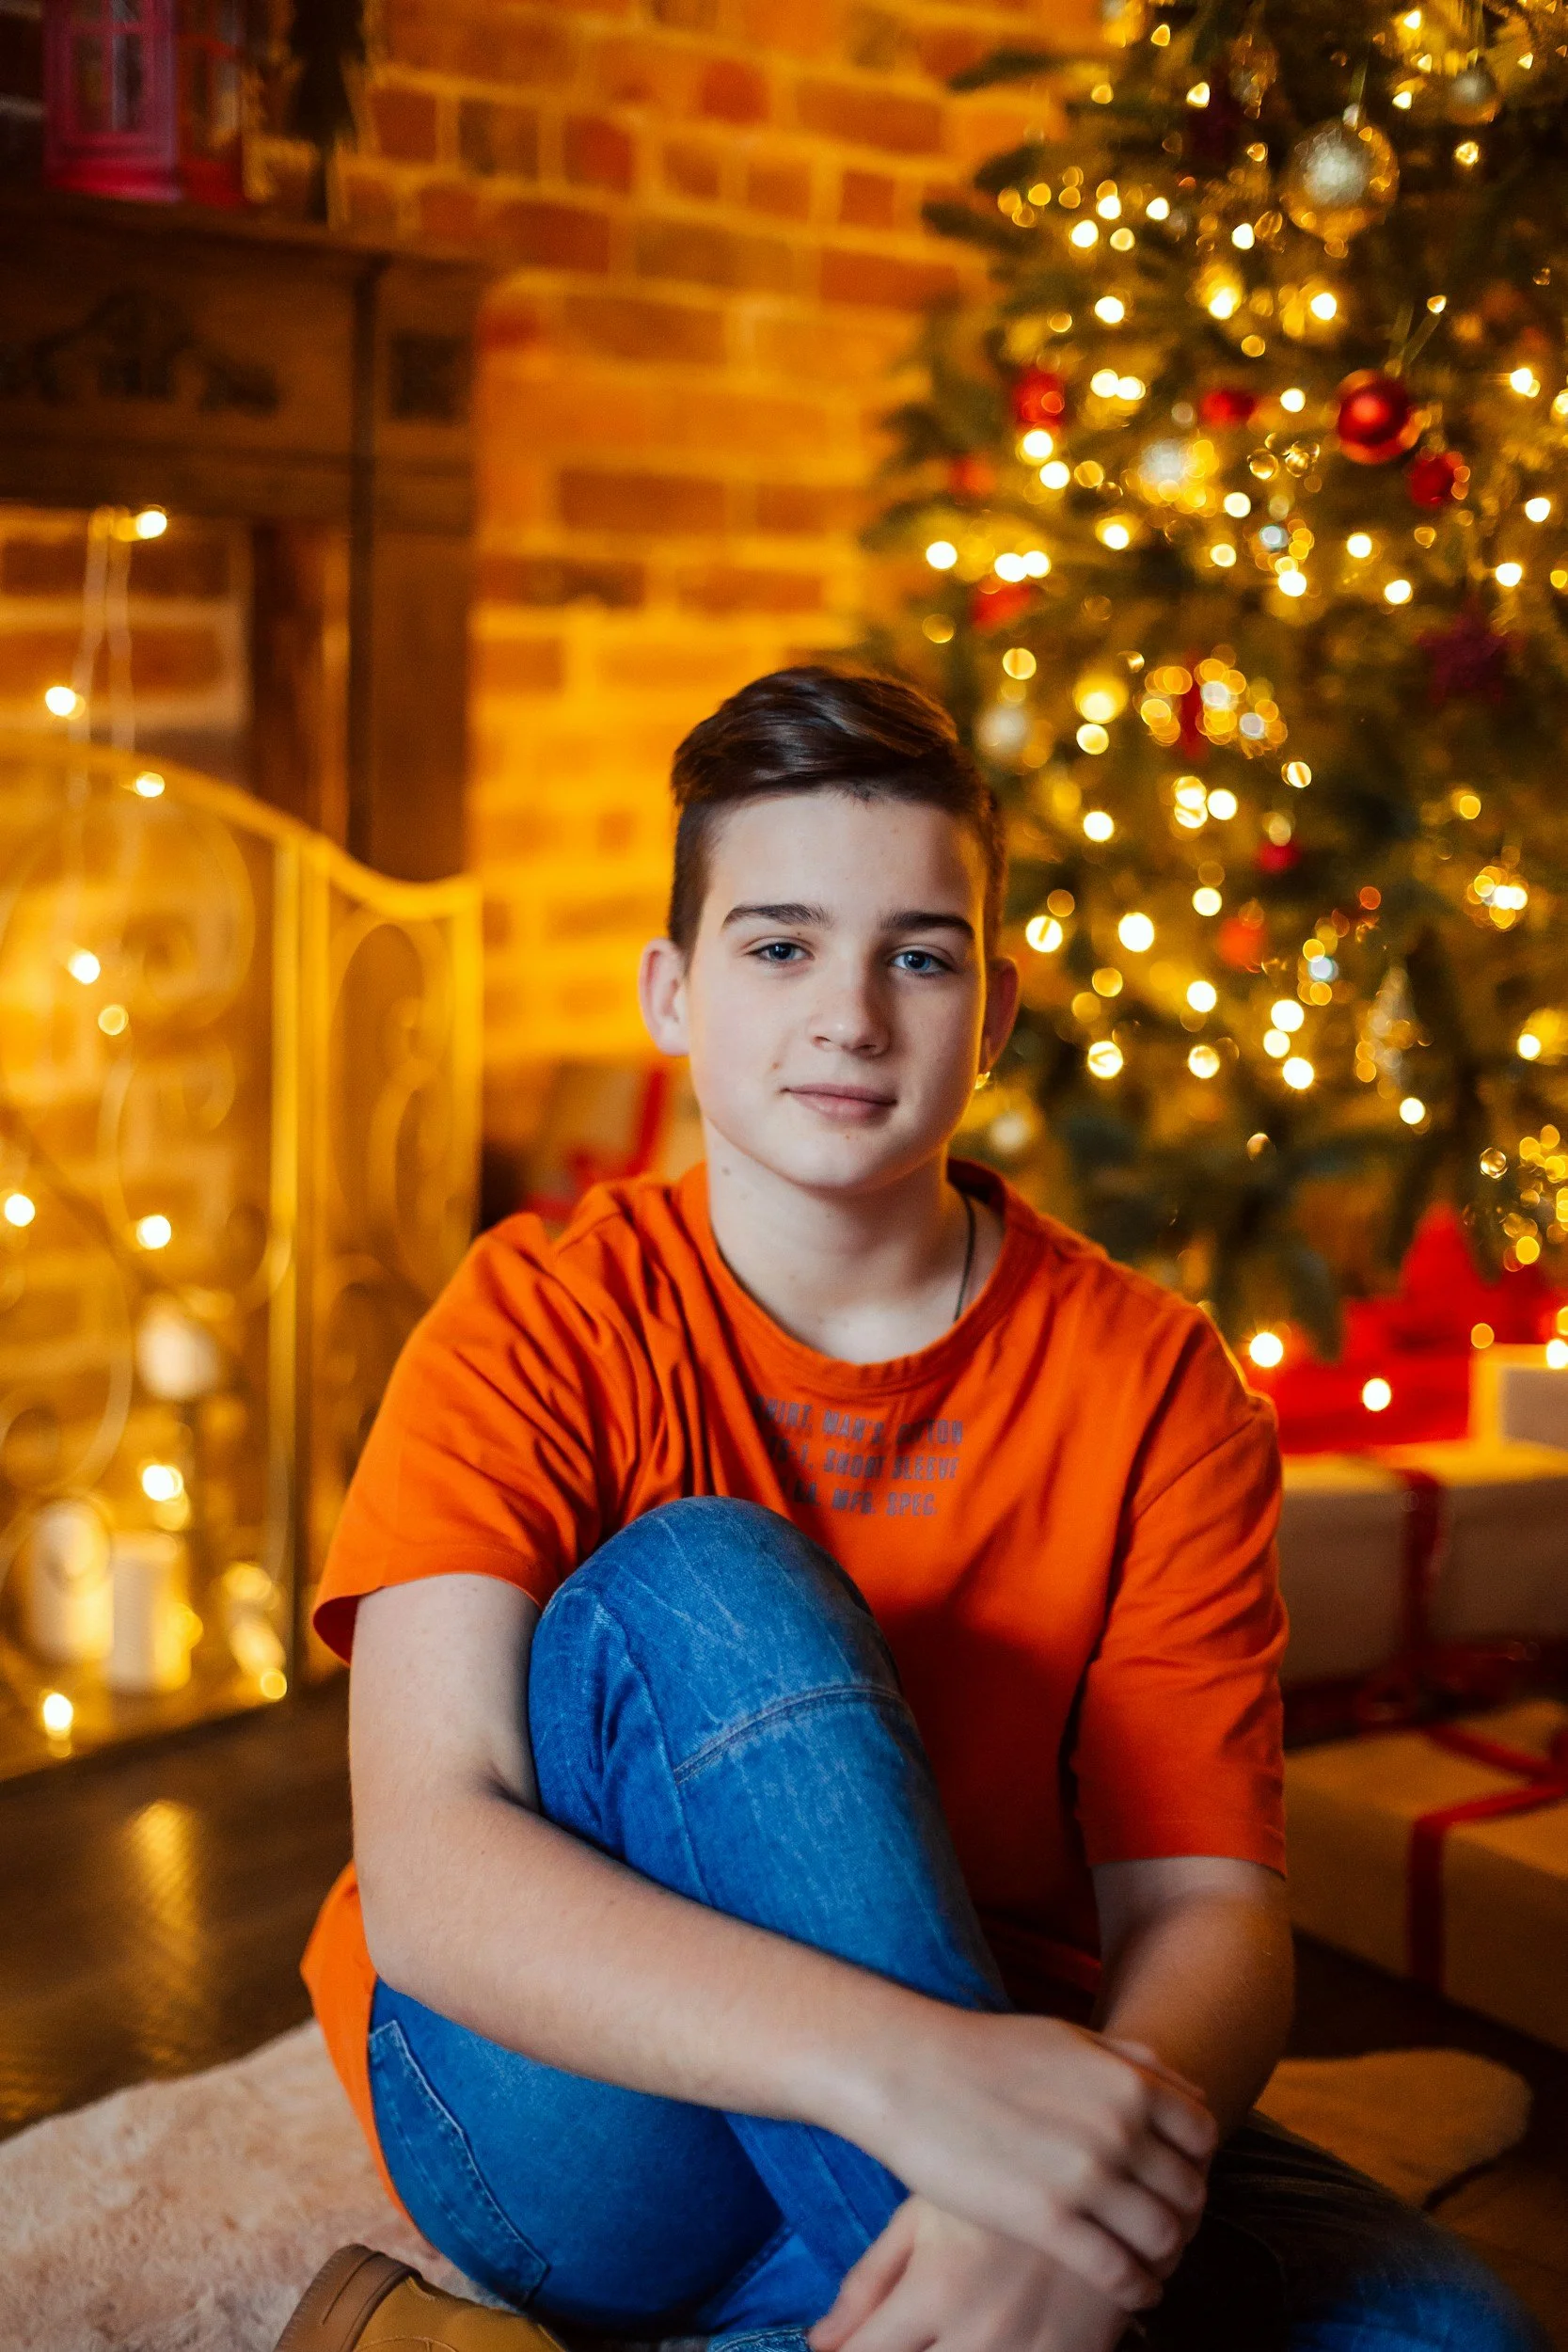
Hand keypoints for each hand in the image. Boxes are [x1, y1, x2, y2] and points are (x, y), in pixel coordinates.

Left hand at [809, 2197, 1130, 2351]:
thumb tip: (819, 2344)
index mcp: (936, 2290)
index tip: (850, 2347)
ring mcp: (1032, 2349)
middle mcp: (981, 2330)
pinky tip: (989, 2341)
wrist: (1100, 2160)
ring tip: (944, 2333)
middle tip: (905, 2334)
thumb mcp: (925, 2216)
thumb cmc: (991, 2180)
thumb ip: (869, 2283)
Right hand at [848, 2011, 1214, 2309]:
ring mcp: (1086, 2177)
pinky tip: (1130, 2291)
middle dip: (1184, 2216)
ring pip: (1163, 2238)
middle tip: (1164, 2231)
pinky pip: (1119, 2271)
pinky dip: (1136, 2290)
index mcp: (1129, 2082)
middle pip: (1189, 2193)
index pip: (1202, 2138)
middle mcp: (1120, 2129)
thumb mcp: (1071, 2039)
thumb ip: (1133, 2062)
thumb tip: (1189, 2090)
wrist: (910, 2071)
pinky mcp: (1048, 2221)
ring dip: (1164, 2258)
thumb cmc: (986, 2052)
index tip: (1175, 2181)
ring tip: (1150, 2266)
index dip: (1195, 2164)